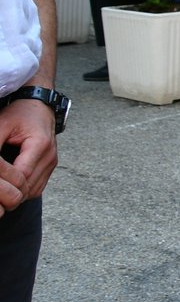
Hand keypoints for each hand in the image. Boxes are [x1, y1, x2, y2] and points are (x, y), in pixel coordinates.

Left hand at [0, 98, 57, 213]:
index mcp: (40, 144)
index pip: (22, 174)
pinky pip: (37, 188)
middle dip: (9, 191)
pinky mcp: (50, 167)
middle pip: (28, 186)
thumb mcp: (1, 125)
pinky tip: (10, 186)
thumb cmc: (19, 114)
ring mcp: (52, 162)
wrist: (39, 107)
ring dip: (16, 193)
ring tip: (1, 190)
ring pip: (33, 191)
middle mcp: (49, 156)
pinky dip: (23, 191)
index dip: (5, 183)